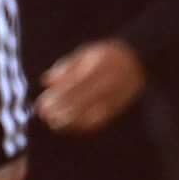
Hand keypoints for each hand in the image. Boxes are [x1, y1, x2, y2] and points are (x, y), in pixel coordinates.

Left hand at [33, 38, 147, 135]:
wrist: (137, 60)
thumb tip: (45, 81)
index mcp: (97, 68)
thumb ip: (65, 67)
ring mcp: (114, 97)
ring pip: (89, 114)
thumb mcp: (85, 53)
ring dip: (69, 121)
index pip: (72, 87)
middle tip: (43, 114)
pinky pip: (100, 120)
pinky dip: (83, 125)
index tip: (41, 103)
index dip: (56, 98)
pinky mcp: (118, 107)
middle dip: (59, 110)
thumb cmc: (105, 54)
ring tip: (52, 122)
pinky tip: (70, 126)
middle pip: (80, 102)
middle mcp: (107, 84)